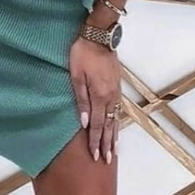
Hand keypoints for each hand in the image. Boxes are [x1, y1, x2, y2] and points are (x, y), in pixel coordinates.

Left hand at [69, 36, 120, 163]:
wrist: (99, 35)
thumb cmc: (84, 53)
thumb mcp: (76, 75)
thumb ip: (81, 99)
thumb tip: (83, 121)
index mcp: (99, 95)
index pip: (96, 124)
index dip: (95, 141)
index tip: (95, 155)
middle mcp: (110, 96)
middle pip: (108, 125)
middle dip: (107, 143)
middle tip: (107, 159)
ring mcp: (115, 90)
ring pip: (116, 118)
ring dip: (114, 134)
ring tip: (114, 148)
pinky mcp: (117, 84)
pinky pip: (118, 108)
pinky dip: (117, 120)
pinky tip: (116, 124)